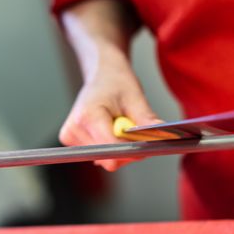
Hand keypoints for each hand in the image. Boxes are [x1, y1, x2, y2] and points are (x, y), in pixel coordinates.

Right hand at [59, 57, 160, 171]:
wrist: (101, 74)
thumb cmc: (117, 82)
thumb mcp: (136, 98)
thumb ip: (147, 121)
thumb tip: (162, 138)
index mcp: (88, 116)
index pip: (112, 150)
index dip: (132, 150)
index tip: (143, 142)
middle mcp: (74, 129)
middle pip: (109, 159)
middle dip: (126, 149)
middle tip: (130, 128)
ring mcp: (70, 136)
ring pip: (105, 160)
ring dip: (119, 148)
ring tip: (117, 125)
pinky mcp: (70, 140)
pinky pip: (99, 155)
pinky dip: (110, 146)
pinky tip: (109, 130)